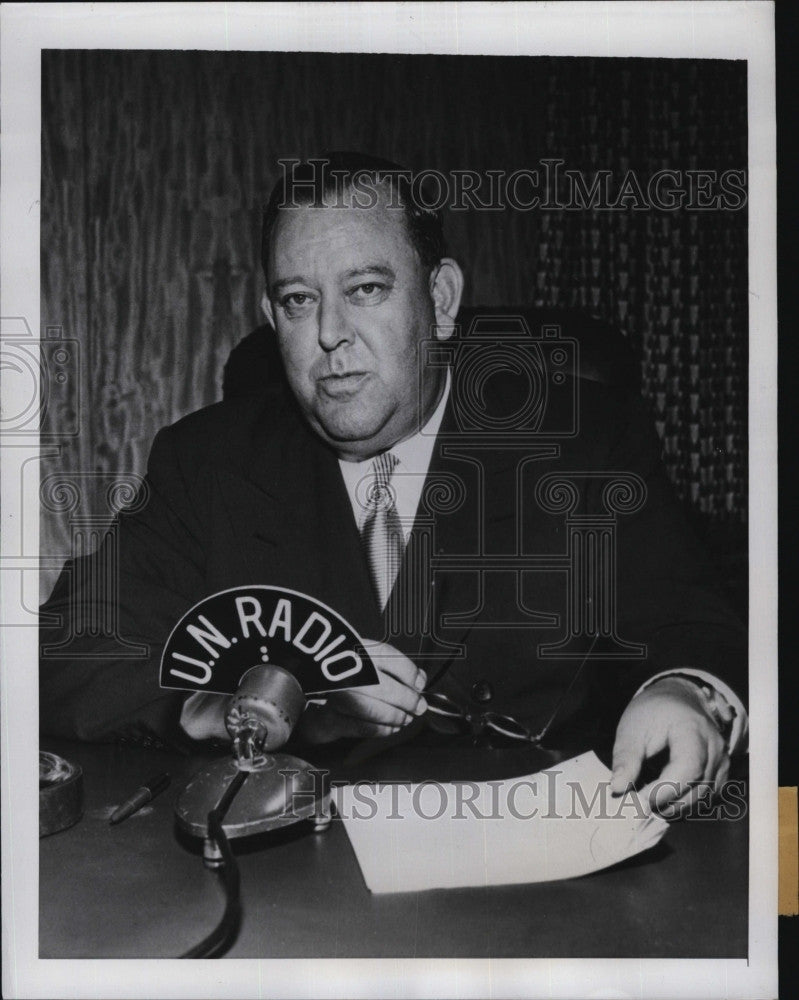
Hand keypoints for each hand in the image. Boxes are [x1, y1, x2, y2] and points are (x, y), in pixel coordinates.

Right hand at [296, 640, 427, 743]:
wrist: (299, 701)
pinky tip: (390, 727)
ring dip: (394, 715)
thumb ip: (391, 670)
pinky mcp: (326, 719)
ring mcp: (331, 695)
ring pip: (370, 705)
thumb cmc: (338, 683)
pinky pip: (360, 726)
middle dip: (406, 698)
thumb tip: (419, 679)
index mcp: (351, 649)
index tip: (419, 683)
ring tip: (405, 718)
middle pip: (381, 683)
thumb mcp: (363, 668)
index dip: (408, 671)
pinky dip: (381, 728)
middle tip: (417, 706)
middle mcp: (339, 668)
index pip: (386, 654)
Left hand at [610, 676, 731, 818]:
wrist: (677, 701)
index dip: (665, 789)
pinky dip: (683, 805)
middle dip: (666, 802)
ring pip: (702, 799)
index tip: (639, 799)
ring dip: (674, 807)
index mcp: (692, 728)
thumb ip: (626, 758)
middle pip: (697, 788)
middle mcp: (715, 747)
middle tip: (637, 803)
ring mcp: (722, 762)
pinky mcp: (721, 775)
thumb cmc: (652, 713)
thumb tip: (617, 788)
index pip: (688, 767)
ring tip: (647, 799)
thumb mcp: (631, 728)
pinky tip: (663, 798)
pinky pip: (705, 799)